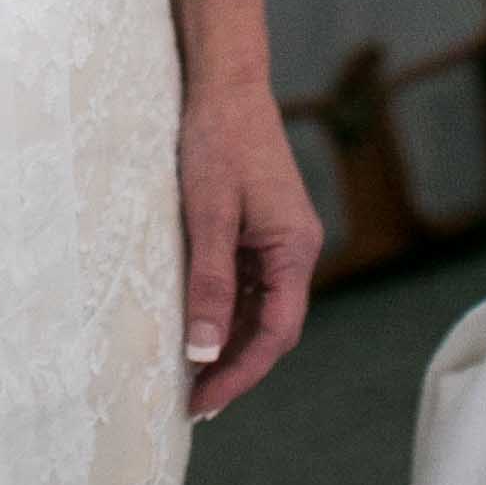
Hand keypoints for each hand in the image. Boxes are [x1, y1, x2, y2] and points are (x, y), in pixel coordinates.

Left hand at [177, 76, 323, 420]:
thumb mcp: (207, 215)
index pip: (276, 333)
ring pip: (259, 309)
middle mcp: (296, 249)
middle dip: (233, 366)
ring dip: (228, 342)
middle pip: (272, 327)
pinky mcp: (262, 229)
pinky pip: (248, 284)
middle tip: (191, 402)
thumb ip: (208, 284)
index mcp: (295, 248)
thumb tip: (202, 352)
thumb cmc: (217, 141)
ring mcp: (280, 239)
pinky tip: (196, 326)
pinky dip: (225, 309)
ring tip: (189, 376)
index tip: (203, 402)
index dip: (239, 373)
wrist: (225, 82)